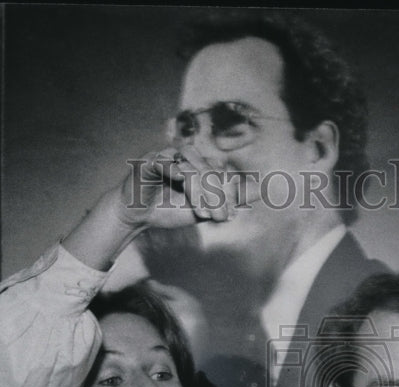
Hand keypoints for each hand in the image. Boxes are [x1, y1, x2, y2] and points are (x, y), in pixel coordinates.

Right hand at [62, 147, 242, 270]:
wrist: (138, 216)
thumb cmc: (169, 209)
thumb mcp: (203, 209)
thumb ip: (230, 199)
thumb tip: (261, 189)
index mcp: (199, 164)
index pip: (220, 172)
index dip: (227, 193)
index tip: (227, 217)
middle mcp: (184, 156)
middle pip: (208, 168)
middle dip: (215, 195)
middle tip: (219, 218)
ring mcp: (166, 156)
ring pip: (190, 165)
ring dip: (200, 190)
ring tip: (202, 212)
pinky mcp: (148, 162)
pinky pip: (164, 162)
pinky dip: (175, 171)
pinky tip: (184, 185)